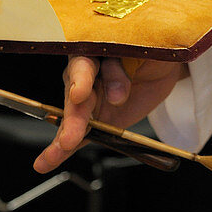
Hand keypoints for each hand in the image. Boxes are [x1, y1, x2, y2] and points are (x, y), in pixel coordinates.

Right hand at [33, 55, 184, 173]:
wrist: (163, 63)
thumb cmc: (150, 49)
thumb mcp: (145, 51)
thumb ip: (126, 69)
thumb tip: (117, 95)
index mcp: (93, 49)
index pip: (83, 63)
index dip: (80, 79)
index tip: (79, 95)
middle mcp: (85, 74)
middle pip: (75, 94)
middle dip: (74, 117)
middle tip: (71, 138)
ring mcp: (89, 98)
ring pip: (73, 117)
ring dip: (64, 136)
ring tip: (54, 154)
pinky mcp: (95, 118)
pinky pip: (79, 134)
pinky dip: (64, 149)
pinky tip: (48, 161)